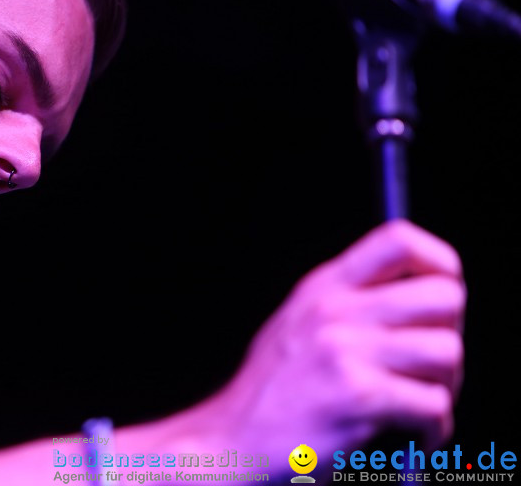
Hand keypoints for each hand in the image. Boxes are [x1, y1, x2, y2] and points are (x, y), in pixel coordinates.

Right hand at [198, 219, 464, 456]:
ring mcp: (343, 350)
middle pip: (444, 297)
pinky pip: (434, 406)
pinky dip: (433, 431)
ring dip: (445, 388)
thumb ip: (351, 304)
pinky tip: (412, 439)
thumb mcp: (300, 325)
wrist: (231, 441)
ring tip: (419, 408)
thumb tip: (428, 299)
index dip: (441, 266)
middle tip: (430, 370)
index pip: (401, 240)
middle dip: (450, 336)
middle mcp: (334, 310)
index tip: (441, 304)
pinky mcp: (356, 396)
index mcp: (324, 287)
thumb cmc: (273, 393)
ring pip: (447, 352)